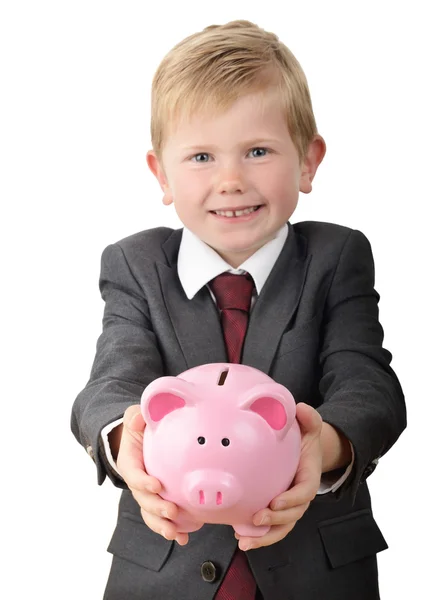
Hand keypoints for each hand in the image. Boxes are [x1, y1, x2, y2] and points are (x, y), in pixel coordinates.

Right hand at [115, 404, 188, 545]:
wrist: (142, 439)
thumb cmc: (140, 427)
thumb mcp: (135, 417)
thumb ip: (135, 417)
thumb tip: (137, 418)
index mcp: (130, 463)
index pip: (134, 474)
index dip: (143, 482)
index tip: (156, 485)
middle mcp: (137, 481)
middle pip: (143, 499)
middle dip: (156, 508)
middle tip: (172, 512)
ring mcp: (147, 494)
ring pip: (151, 514)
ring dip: (161, 525)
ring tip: (175, 533)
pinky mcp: (158, 500)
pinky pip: (162, 518)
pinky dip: (173, 529)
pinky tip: (184, 537)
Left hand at [236, 402, 322, 550]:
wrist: (304, 450)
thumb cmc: (304, 439)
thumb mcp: (310, 426)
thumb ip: (309, 418)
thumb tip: (302, 408)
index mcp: (309, 477)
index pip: (304, 492)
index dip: (291, 500)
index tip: (275, 502)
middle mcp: (300, 496)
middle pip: (292, 515)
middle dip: (275, 521)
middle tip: (257, 519)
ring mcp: (289, 506)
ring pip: (281, 527)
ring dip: (264, 537)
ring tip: (244, 541)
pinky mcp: (277, 510)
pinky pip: (270, 527)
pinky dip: (257, 535)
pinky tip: (240, 537)